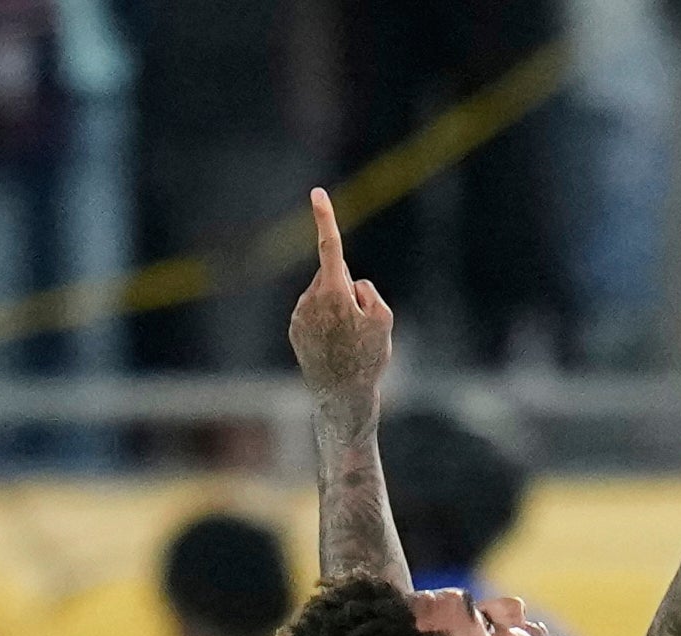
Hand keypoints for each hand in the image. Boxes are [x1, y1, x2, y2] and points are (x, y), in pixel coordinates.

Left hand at [289, 189, 392, 417]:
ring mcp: (300, 315)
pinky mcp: (295, 329)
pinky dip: (326, 323)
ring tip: (346, 341)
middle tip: (359, 326)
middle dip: (347, 289)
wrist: (341, 396)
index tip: (317, 194)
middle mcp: (311, 299)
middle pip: (334, 277)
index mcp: (333, 292)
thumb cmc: (367, 359)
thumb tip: (352, 284)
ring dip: (337, 309)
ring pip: (324, 296)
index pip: (330, 248)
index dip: (325, 218)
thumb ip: (369, 292)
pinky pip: (314, 313)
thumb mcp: (385, 321)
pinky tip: (334, 347)